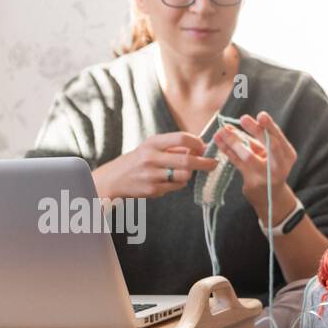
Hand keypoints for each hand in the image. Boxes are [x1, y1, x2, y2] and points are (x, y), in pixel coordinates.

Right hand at [96, 131, 218, 198]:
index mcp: (152, 143)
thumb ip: (174, 147)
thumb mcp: (152, 147)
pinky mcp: (152, 190)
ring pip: (184, 176)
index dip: (197, 143)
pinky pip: (176, 187)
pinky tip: (169, 181)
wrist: (114, 179)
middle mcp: (151, 157)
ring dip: (189, 174)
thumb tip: (200, 147)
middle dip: (204, 162)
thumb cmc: (138, 160)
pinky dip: (178, 184)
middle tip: (213, 164)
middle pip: (187, 160)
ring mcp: (151, 175)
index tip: (204, 147)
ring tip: (184, 172)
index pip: (181, 138)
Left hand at [213, 111, 296, 209]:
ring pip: (248, 155)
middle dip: (256, 130)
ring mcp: (266, 176)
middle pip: (270, 145)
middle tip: (243, 118)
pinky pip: (238, 163)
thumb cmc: (268, 170)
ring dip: (233, 141)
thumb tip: (231, 125)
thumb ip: (253, 139)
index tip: (260, 115)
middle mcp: (280, 166)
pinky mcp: (252, 182)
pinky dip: (227, 151)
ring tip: (221, 131)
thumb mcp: (266, 154)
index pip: (278, 138)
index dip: (270, 126)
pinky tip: (219, 142)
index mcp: (288, 155)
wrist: (271, 199)